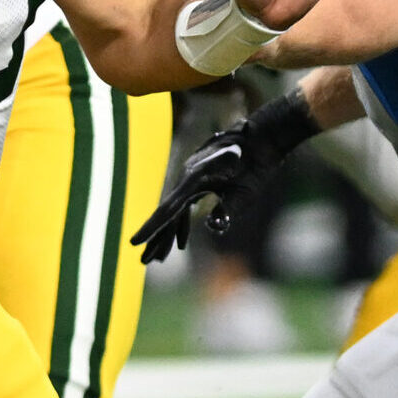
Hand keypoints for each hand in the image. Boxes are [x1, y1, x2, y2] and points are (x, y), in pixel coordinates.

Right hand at [129, 90, 321, 261]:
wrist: (263, 136)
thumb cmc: (257, 161)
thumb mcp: (246, 188)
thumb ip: (229, 206)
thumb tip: (215, 226)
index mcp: (194, 178)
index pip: (168, 208)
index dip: (152, 227)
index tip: (135, 241)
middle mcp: (188, 177)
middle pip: (167, 212)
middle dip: (156, 237)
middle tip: (144, 261)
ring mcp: (193, 178)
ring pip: (175, 211)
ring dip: (168, 234)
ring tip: (157, 258)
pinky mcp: (201, 181)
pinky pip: (185, 206)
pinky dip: (182, 224)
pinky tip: (181, 242)